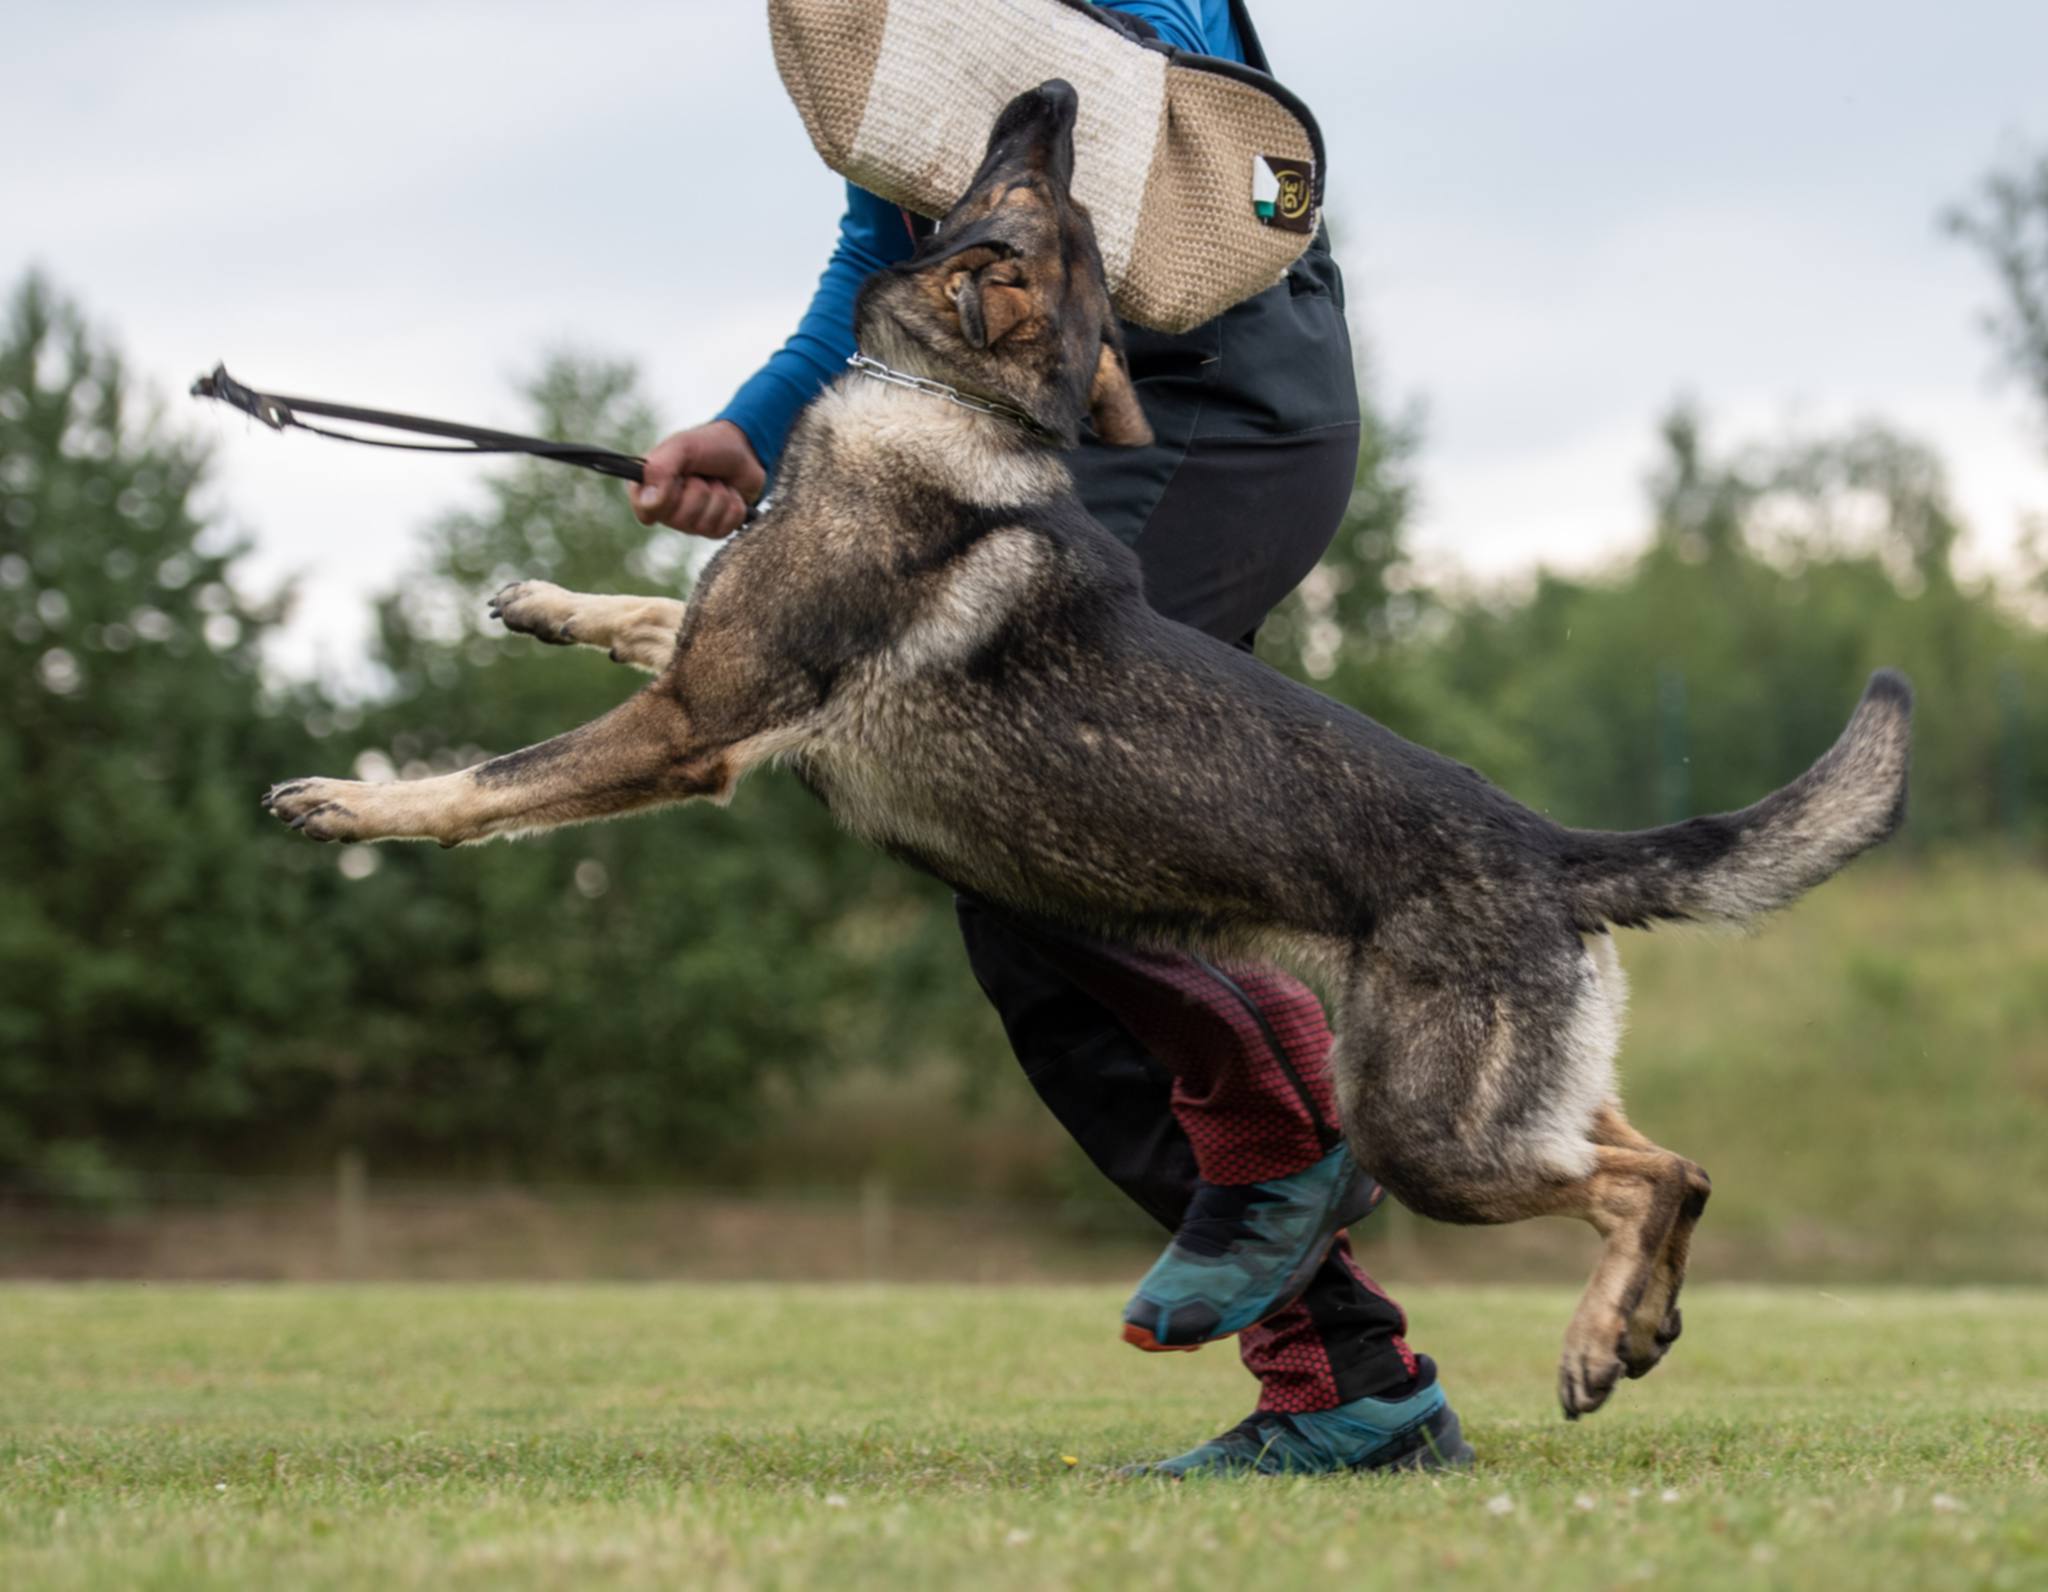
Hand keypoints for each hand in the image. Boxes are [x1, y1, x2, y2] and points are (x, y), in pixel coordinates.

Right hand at [631, 420, 765, 538]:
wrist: (744, 451)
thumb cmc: (706, 446)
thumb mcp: (682, 447)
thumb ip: (660, 469)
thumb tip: (648, 502)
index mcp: (648, 489)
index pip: (646, 511)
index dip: (666, 496)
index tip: (678, 478)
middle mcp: (665, 510)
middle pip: (681, 519)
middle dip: (699, 491)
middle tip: (701, 476)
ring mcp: (690, 523)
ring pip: (705, 524)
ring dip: (719, 496)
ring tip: (716, 481)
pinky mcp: (714, 530)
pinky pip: (725, 528)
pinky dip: (733, 506)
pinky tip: (730, 493)